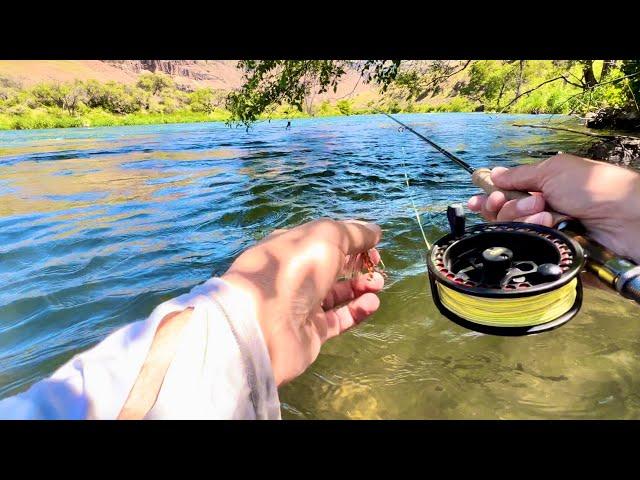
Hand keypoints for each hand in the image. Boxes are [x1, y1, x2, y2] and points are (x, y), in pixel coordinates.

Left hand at [221, 219, 383, 385]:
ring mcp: (302, 305)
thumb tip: (374, 231)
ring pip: (338, 294)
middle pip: (333, 267)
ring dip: (361, 286)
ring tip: (377, 284)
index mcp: (293, 246)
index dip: (352, 241)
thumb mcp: (327, 236)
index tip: (374, 245)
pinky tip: (372, 303)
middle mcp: (296, 273)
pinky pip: (340, 319)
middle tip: (376, 267)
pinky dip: (358, 311)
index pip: (326, 240)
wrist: (267, 323)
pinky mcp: (311, 332)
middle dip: (358, 264)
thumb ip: (354, 233)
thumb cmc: (296, 268)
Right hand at [467, 153, 639, 261]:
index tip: (479, 200)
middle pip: (501, 216)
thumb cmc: (596, 188)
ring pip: (511, 232)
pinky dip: (533, 234)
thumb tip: (494, 173)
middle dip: (509, 207)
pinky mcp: (549, 253)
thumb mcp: (555, 170)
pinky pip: (525, 248)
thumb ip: (520, 175)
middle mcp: (538, 212)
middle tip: (533, 201)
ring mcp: (544, 234)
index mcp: (539, 190)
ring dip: (524, 218)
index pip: (502, 198)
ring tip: (548, 213)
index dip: (488, 200)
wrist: (627, 219)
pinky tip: (550, 225)